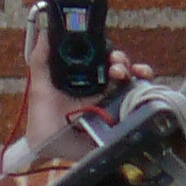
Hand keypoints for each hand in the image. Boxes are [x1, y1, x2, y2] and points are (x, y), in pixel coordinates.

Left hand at [17, 22, 149, 168]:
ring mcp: (113, 103)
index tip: (104, 44)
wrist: (52, 153)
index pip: (100, 58)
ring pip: (132, 79)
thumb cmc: (44, 123)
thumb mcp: (40, 88)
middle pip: (118, 67)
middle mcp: (100, 90)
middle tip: (113, 62)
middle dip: (119, 59)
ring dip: (131, 69)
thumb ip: (41, 60)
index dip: (105, 49)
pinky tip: (141, 78)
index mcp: (83, 80)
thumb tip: (44, 32)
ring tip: (121, 72)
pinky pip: (140, 98)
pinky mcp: (123, 117)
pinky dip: (145, 85)